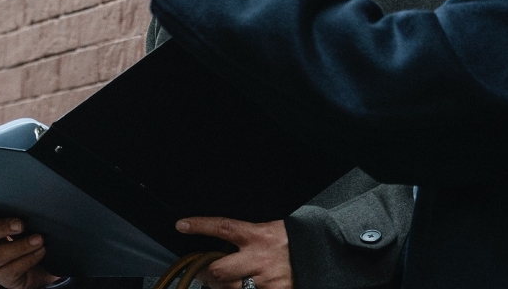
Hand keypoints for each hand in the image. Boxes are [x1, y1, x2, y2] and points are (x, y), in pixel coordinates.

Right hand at [0, 196, 62, 288]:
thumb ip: (26, 216)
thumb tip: (33, 198)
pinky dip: (28, 259)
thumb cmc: (33, 244)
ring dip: (21, 246)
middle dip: (2, 227)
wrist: (41, 272)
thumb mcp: (30, 228)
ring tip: (39, 239)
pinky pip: (11, 269)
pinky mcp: (3, 277)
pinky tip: (40, 252)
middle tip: (21, 224)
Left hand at [177, 217, 291, 288]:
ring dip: (221, 286)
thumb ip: (249, 234)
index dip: (200, 225)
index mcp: (258, 235)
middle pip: (219, 270)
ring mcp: (267, 281)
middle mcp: (260, 259)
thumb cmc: (297, 239)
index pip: (223, 227)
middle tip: (203, 271)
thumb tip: (223, 237)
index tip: (182, 225)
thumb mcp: (272, 228)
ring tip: (222, 280)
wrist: (325, 254)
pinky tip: (242, 287)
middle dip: (207, 273)